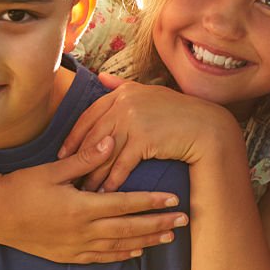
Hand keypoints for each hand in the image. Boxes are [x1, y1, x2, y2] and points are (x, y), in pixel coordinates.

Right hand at [0, 136, 187, 262]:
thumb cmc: (21, 186)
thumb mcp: (53, 169)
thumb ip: (85, 158)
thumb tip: (111, 139)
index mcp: (81, 207)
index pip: (126, 204)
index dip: (152, 201)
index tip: (174, 198)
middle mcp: (83, 230)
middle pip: (130, 228)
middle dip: (159, 223)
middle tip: (185, 220)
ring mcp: (76, 246)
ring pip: (120, 245)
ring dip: (147, 240)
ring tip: (169, 236)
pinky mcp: (68, 255)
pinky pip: (101, 257)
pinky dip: (122, 254)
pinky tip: (138, 251)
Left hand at [58, 75, 239, 191]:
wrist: (206, 127)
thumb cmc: (178, 113)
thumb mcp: (149, 93)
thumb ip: (122, 86)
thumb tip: (100, 77)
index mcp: (123, 93)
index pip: (89, 116)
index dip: (74, 137)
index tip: (63, 154)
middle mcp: (125, 103)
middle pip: (94, 135)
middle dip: (80, 159)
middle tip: (69, 177)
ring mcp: (134, 120)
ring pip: (105, 152)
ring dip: (94, 174)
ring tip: (85, 190)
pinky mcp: (144, 138)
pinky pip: (122, 164)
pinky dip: (113, 180)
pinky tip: (107, 192)